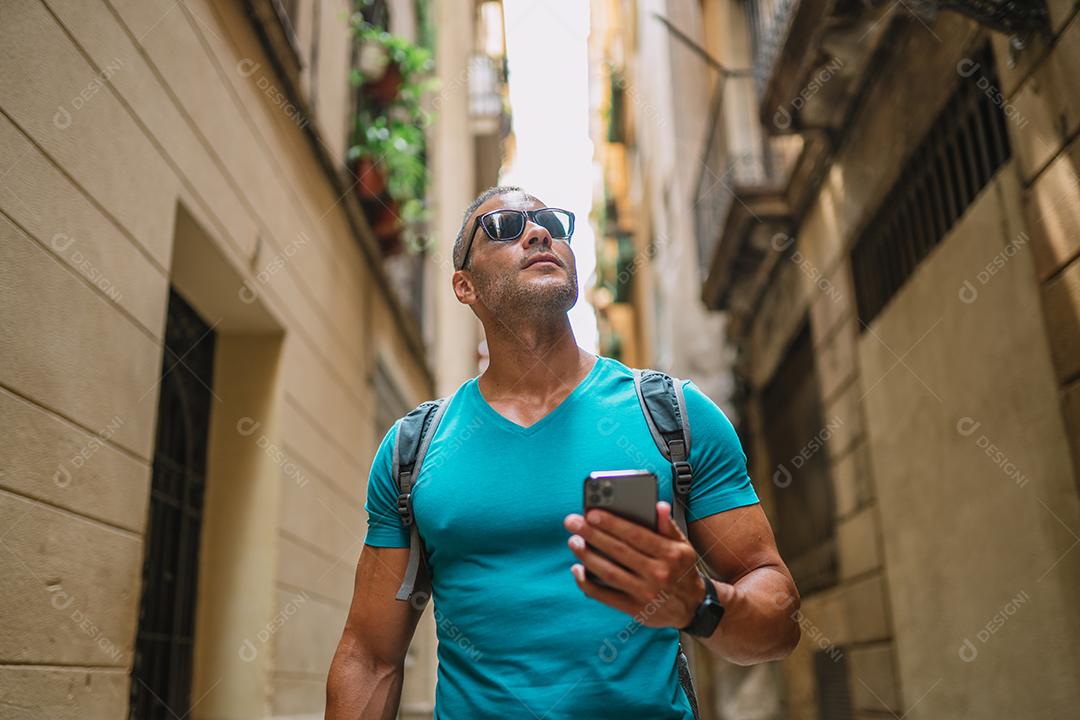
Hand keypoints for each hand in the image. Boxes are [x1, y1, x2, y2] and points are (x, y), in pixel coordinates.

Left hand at [563, 501, 732, 627]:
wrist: (693, 607)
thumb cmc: (682, 570)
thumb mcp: (683, 546)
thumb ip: (668, 526)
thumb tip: (658, 505)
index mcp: (670, 554)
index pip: (636, 535)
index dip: (612, 523)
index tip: (591, 513)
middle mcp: (658, 573)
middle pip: (619, 552)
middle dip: (592, 535)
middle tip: (572, 522)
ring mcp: (646, 593)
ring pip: (610, 572)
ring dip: (588, 557)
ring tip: (574, 542)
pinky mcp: (635, 609)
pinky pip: (606, 596)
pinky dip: (588, 584)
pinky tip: (577, 570)